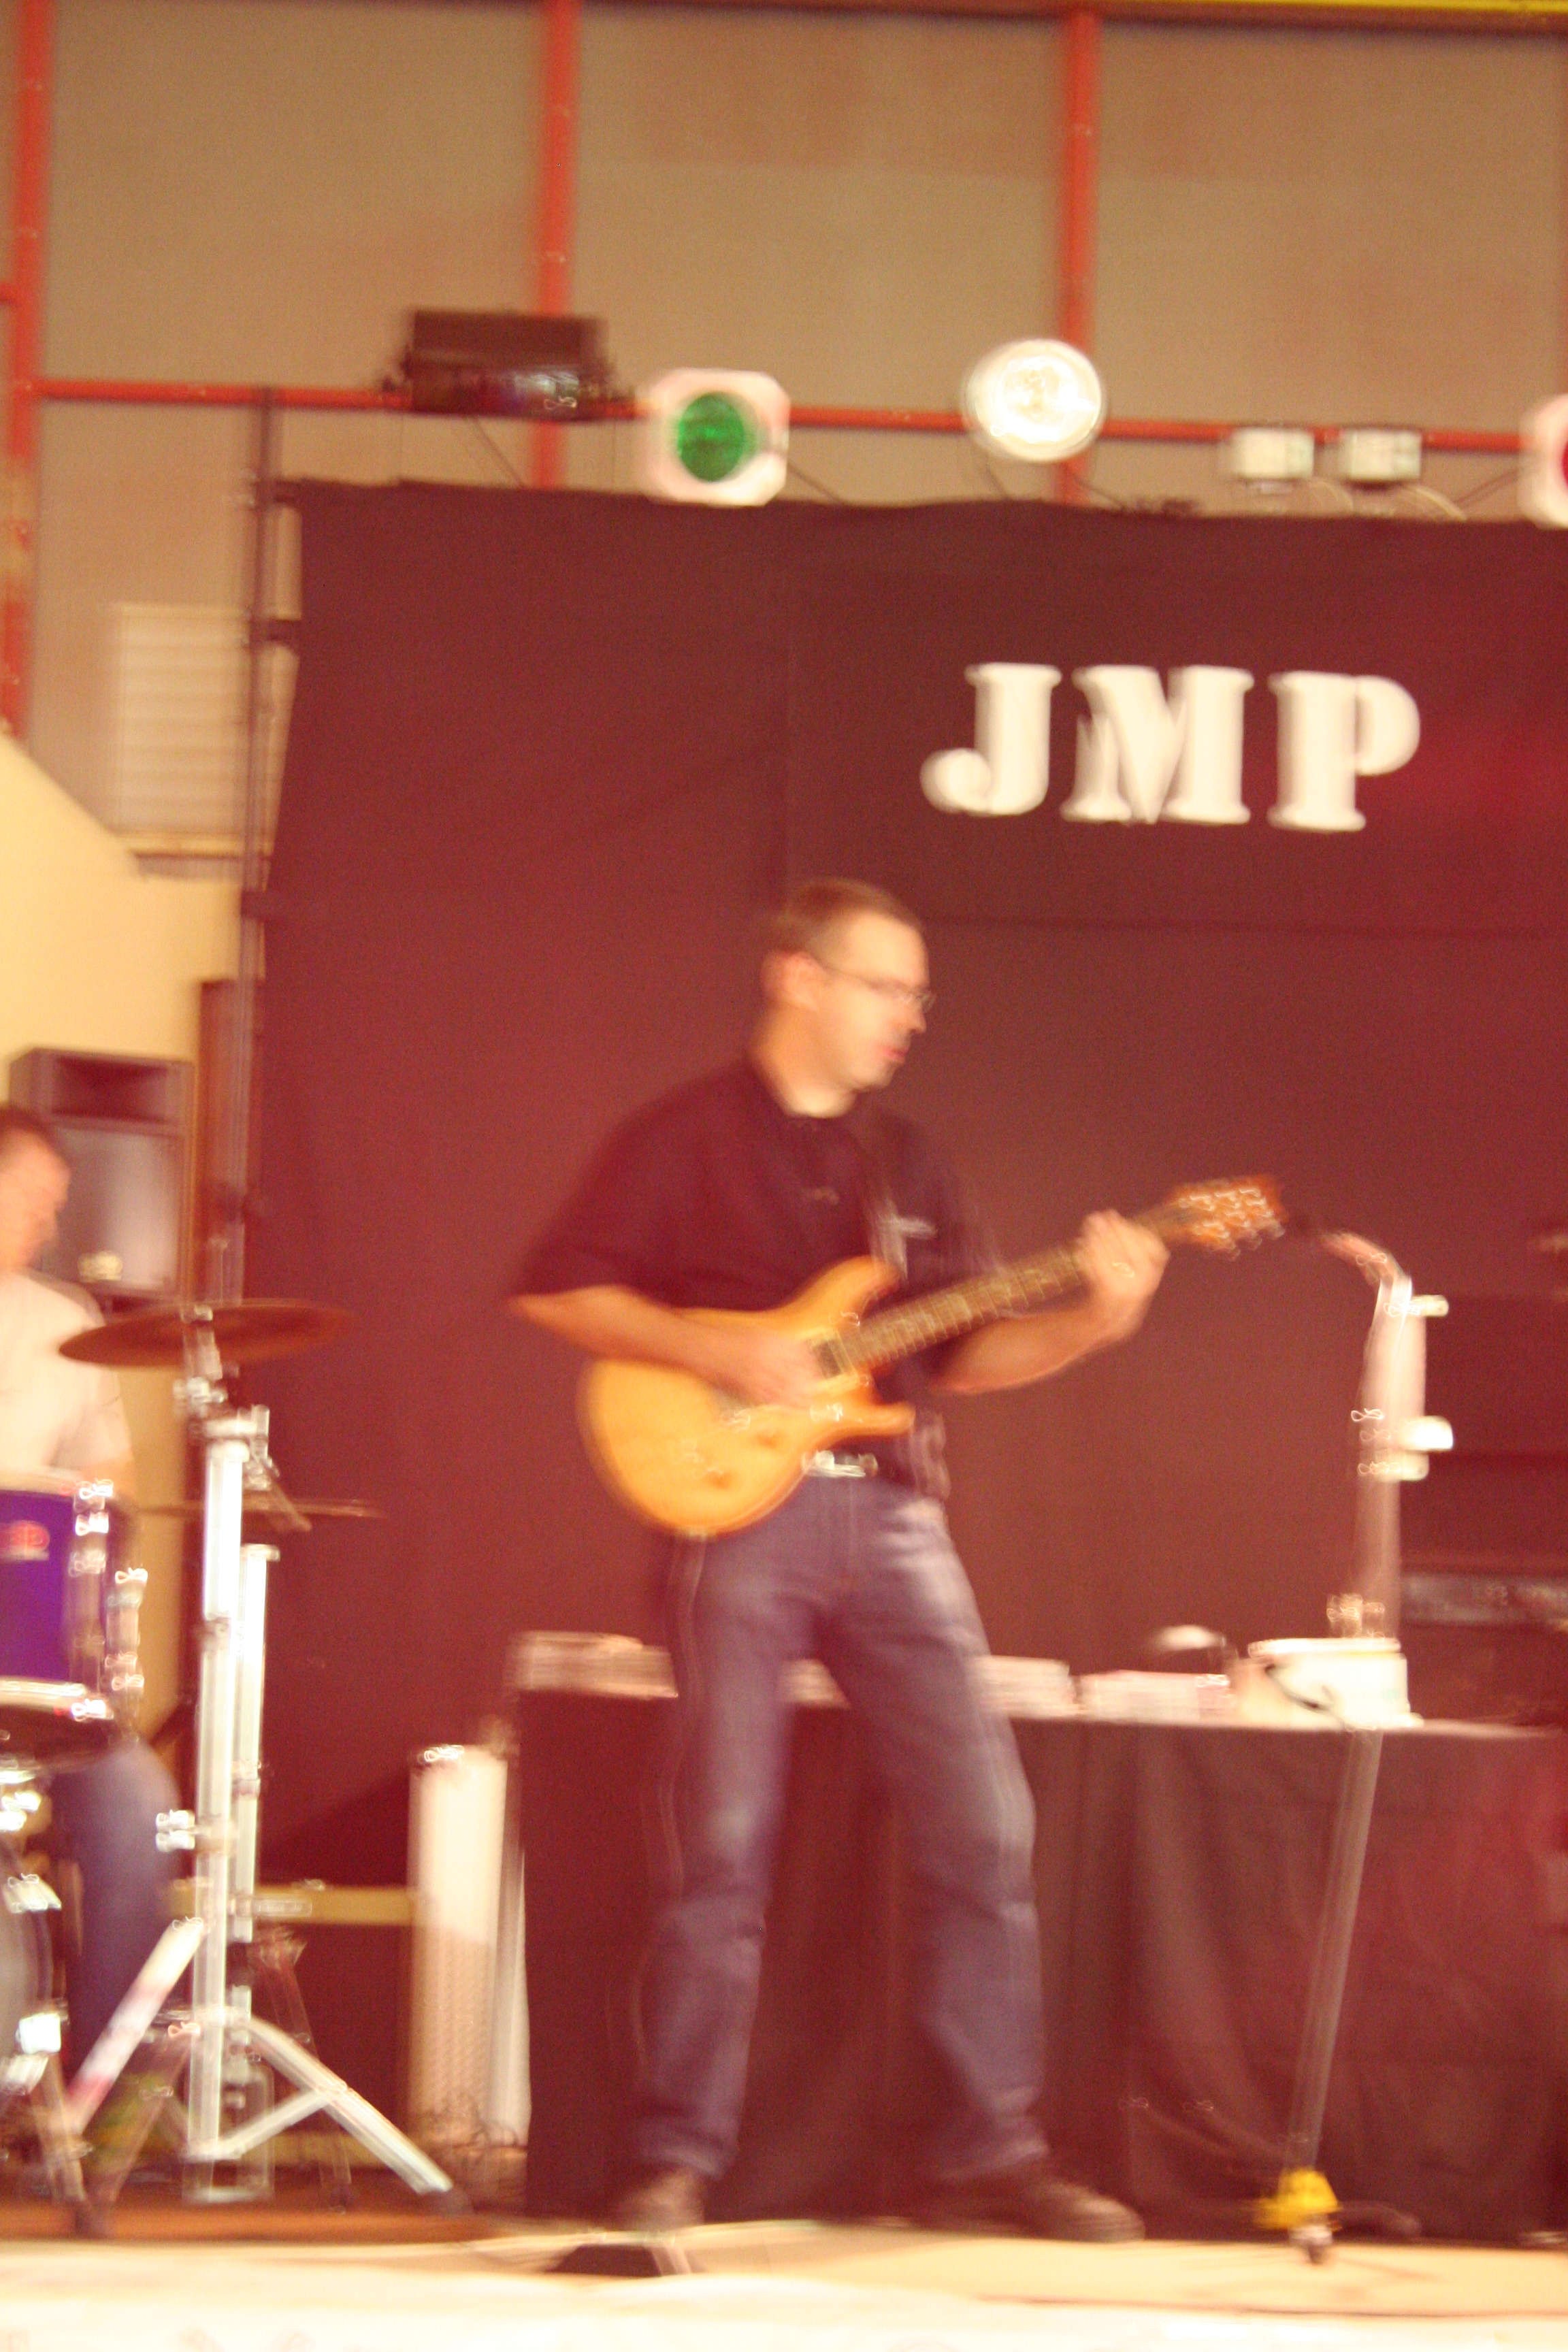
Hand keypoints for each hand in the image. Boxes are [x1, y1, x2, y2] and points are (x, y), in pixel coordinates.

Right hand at [700, 1323, 822, 1410]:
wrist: (705, 1349)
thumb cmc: (730, 1339)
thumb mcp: (759, 1334)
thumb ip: (780, 1345)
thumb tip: (801, 1356)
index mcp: (772, 1343)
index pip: (801, 1355)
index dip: (812, 1364)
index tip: (817, 1367)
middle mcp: (768, 1360)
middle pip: (798, 1375)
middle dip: (811, 1382)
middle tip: (817, 1386)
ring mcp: (759, 1377)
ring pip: (788, 1391)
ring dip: (802, 1397)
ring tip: (810, 1399)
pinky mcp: (749, 1391)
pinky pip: (772, 1400)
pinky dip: (785, 1404)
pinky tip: (793, 1407)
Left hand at [1079, 1210, 1167, 1339]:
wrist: (1117, 1316)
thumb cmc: (1125, 1281)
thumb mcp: (1136, 1260)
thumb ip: (1127, 1238)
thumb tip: (1110, 1215)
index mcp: (1154, 1270)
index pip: (1146, 1242)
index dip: (1127, 1227)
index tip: (1114, 1216)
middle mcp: (1144, 1282)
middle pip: (1126, 1249)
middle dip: (1108, 1230)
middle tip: (1095, 1217)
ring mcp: (1127, 1290)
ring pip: (1110, 1258)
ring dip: (1096, 1239)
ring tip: (1088, 1226)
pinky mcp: (1108, 1296)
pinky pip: (1097, 1272)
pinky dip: (1087, 1256)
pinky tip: (1081, 1244)